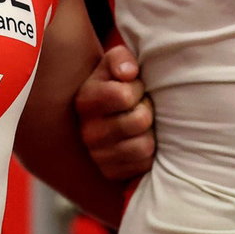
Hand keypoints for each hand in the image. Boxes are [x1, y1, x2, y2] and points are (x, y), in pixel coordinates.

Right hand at [74, 45, 154, 180]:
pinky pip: (144, 166)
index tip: (133, 87)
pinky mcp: (111, 174)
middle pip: (139, 121)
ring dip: (149, 134)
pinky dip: (148, 154)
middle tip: (139, 107)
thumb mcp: (115, 64)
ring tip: (139, 125)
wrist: (108, 115)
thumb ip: (120, 59)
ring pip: (144, 146)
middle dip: (146, 110)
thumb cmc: (116, 85)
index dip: (136, 88)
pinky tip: (138, 141)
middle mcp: (87, 131)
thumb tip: (129, 73)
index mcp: (85, 101)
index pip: (123, 95)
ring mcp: (98, 156)